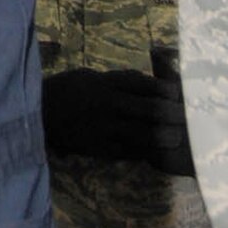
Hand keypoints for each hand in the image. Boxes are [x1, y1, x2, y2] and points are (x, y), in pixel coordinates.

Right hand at [42, 68, 194, 176]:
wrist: (41, 113)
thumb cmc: (67, 89)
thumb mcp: (89, 76)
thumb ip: (115, 80)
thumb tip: (142, 81)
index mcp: (105, 84)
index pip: (140, 84)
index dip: (161, 89)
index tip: (178, 92)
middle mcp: (108, 105)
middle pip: (145, 109)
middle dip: (168, 114)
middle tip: (186, 117)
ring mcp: (104, 128)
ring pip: (139, 134)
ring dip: (160, 137)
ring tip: (176, 139)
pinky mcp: (100, 148)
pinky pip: (126, 151)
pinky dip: (141, 151)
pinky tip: (153, 152)